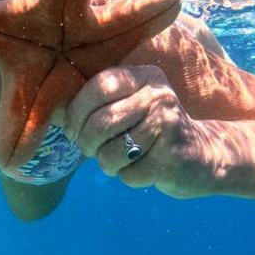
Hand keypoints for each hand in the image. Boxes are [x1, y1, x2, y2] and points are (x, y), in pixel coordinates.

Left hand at [64, 65, 207, 199]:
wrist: (203, 155)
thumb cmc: (151, 130)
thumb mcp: (131, 105)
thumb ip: (98, 103)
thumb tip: (51, 113)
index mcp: (144, 76)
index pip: (98, 87)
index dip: (75, 113)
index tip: (70, 130)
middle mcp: (158, 96)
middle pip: (100, 123)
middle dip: (87, 144)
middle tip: (92, 150)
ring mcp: (168, 125)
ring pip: (110, 153)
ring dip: (107, 165)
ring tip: (121, 160)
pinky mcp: (173, 157)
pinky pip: (128, 175)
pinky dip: (128, 178)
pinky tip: (144, 168)